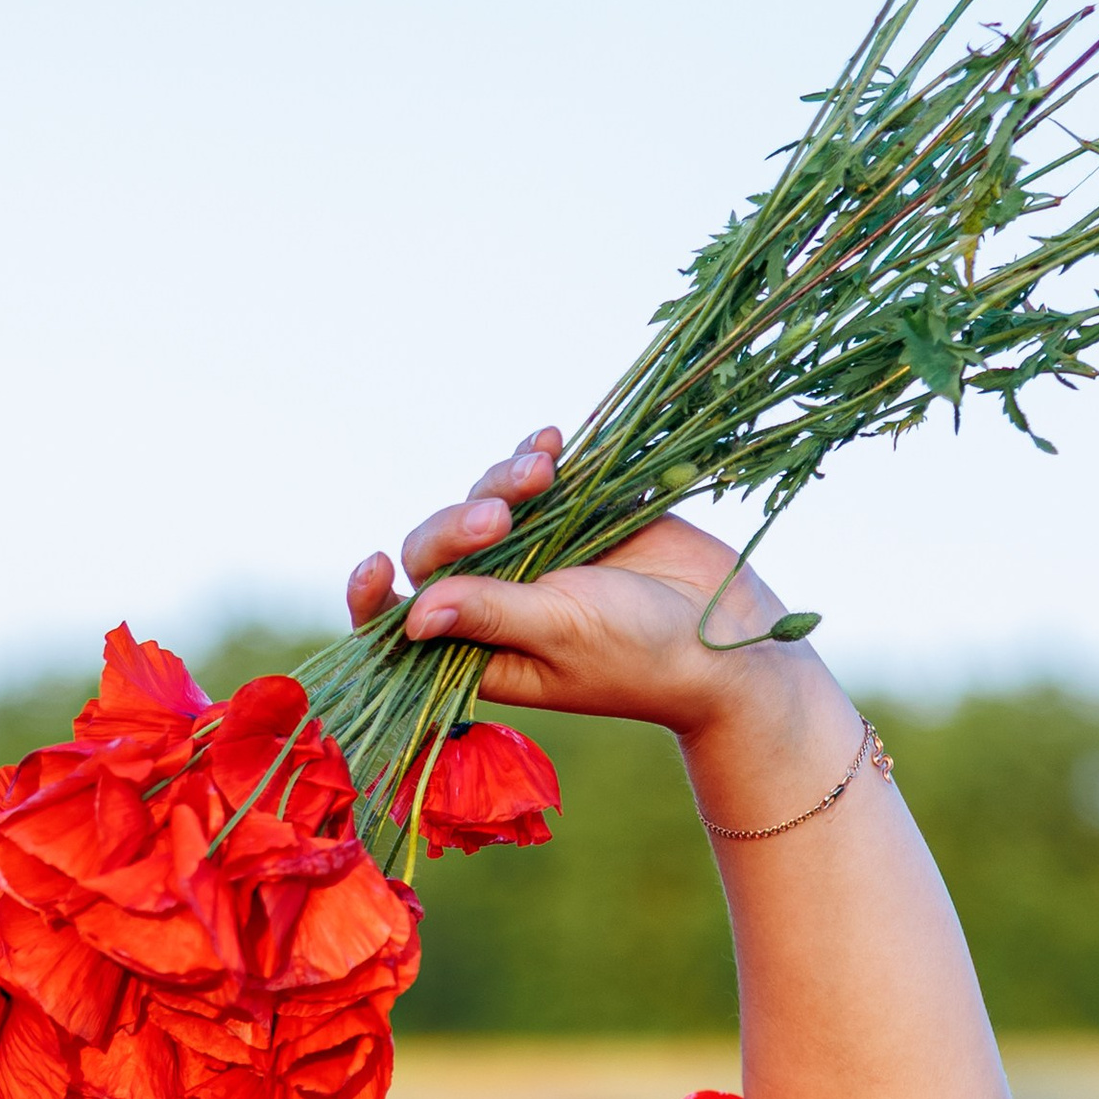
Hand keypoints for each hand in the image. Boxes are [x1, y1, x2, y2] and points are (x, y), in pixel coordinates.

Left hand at [345, 428, 816, 741]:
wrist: (726, 635)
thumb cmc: (640, 656)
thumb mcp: (561, 633)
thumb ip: (491, 614)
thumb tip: (412, 614)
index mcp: (478, 650)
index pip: (402, 624)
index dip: (375, 598)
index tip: (372, 563)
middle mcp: (496, 603)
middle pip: (438, 551)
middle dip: (457, 524)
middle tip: (501, 517)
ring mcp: (535, 556)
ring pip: (483, 504)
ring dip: (503, 480)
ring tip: (545, 470)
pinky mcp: (576, 516)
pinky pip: (535, 479)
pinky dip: (535, 456)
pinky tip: (551, 443)